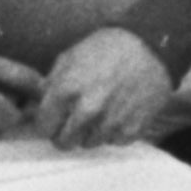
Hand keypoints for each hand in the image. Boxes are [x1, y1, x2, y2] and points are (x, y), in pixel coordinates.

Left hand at [24, 28, 177, 149]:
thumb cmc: (109, 47)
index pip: (44, 127)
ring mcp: (111, 123)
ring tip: (101, 110)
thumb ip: (51, 83)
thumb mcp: (71, 56)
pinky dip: (114, 131)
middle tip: (74, 119)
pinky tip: (118, 111)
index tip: (54, 118)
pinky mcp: (132, 130)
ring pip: (89, 144)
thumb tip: (39, 102)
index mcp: (67, 90)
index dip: (47, 122)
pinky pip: (114, 142)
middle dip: (65, 132)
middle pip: (64, 142)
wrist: (151, 46)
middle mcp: (87, 111)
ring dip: (91, 132)